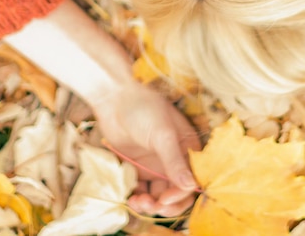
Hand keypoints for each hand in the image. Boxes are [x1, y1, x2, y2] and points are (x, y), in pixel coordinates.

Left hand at [92, 80, 200, 217]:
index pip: (191, 179)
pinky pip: (141, 190)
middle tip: (152, 205)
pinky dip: (137, 198)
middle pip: (176, 191)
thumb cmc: (143, 108)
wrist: (114, 98)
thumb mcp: (163, 133)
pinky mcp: (137, 168)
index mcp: (186, 147)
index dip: (182, 194)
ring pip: (158, 194)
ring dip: (150, 204)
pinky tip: (130, 198)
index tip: (166, 199)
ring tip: (137, 202)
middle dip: (166, 204)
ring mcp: (154, 165)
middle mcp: (173, 159)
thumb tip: (191, 186)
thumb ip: (175, 160)